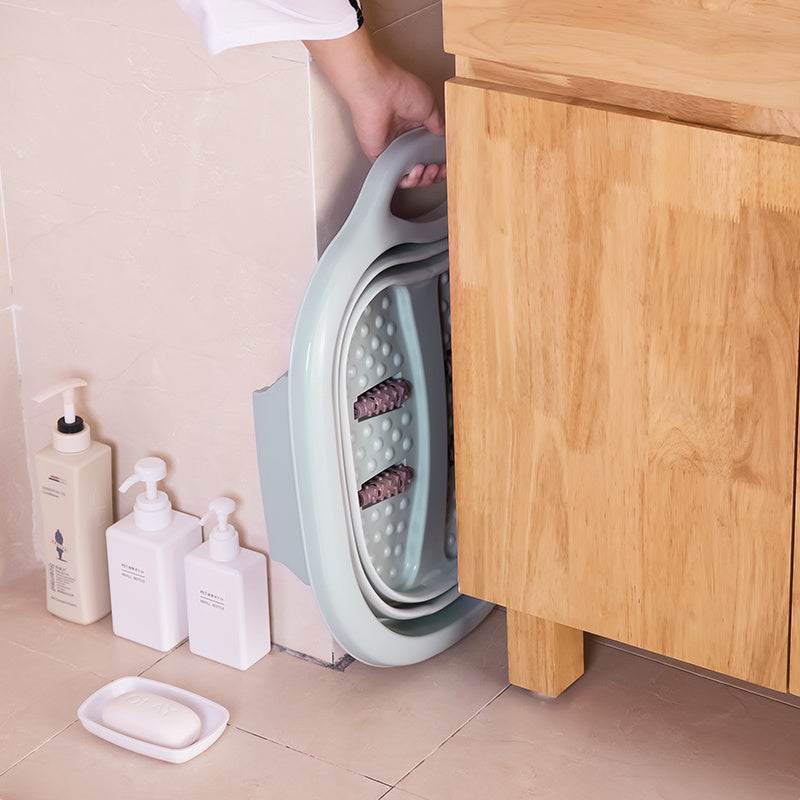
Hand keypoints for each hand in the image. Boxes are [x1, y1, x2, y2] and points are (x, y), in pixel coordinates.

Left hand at [305, 29, 445, 187]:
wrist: (379, 91)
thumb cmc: (400, 90)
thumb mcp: (430, 107)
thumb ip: (438, 125)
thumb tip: (443, 136)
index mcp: (414, 128)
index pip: (429, 153)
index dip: (440, 161)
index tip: (447, 165)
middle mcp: (402, 140)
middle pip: (421, 168)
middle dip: (433, 174)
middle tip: (439, 170)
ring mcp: (391, 150)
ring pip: (409, 176)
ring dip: (423, 179)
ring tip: (429, 171)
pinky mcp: (380, 157)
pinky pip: (394, 176)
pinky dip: (407, 180)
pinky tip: (417, 173)